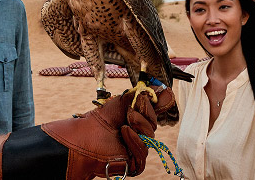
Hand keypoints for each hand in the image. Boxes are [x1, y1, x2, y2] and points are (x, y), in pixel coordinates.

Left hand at [41, 85, 174, 178]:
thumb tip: (168, 91)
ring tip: (126, 122)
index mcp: (137, 121)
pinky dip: (135, 140)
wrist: (86, 135)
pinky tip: (125, 132)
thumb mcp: (124, 101)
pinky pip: (143, 152)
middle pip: (154, 125)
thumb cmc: (101, 119)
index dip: (153, 106)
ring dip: (139, 126)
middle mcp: (138, 135)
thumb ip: (145, 96)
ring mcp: (136, 150)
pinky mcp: (134, 163)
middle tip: (131, 110)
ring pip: (150, 138)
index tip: (151, 96)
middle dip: (145, 115)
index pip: (153, 115)